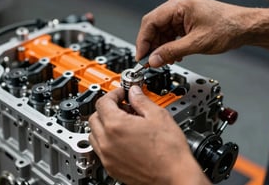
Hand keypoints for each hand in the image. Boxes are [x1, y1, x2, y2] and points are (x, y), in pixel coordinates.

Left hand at [88, 86, 210, 184]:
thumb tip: (134, 92)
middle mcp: (107, 142)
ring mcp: (107, 157)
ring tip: (122, 122)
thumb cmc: (169, 151)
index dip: (114, 93)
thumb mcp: (158, 116)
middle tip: (123, 106)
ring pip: (94, 134)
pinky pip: (100, 150)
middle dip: (107, 108)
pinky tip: (122, 138)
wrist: (175, 176)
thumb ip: (141, 100)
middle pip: (95, 117)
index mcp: (116, 126)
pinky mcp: (111, 168)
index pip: (103, 102)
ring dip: (103, 125)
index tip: (123, 94)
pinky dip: (106, 141)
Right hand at [136, 0, 254, 66]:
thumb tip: (153, 59)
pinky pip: (170, 33)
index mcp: (178, 4)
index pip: (150, 22)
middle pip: (154, 26)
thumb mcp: (196, 43)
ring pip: (161, 31)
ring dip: (161, 47)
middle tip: (150, 61)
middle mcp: (177, 5)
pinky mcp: (185, 20)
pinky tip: (173, 55)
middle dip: (151, 45)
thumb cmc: (228, 28)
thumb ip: (171, 52)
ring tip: (164, 60)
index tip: (141, 56)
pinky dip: (169, 45)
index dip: (143, 41)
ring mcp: (181, 12)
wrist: (245, 27)